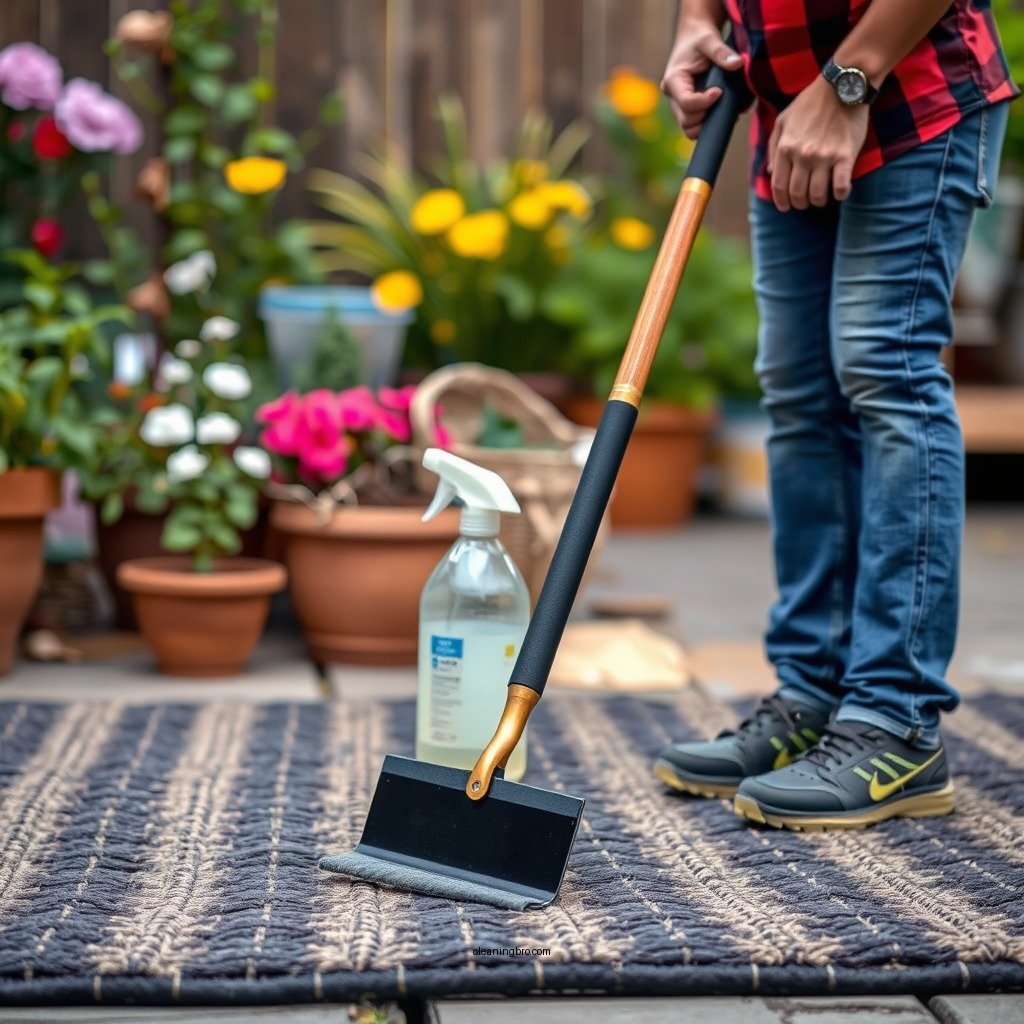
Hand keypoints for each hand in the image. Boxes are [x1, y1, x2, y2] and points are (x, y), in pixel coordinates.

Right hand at [661, 20, 742, 138]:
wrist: (695, 37)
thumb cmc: (700, 37)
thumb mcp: (709, 40)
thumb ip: (721, 52)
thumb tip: (738, 64)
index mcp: (674, 81)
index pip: (687, 103)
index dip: (704, 102)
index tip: (720, 92)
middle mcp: (673, 97)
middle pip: (687, 121)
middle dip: (706, 116)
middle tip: (723, 102)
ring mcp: (680, 105)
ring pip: (690, 128)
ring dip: (707, 124)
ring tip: (725, 111)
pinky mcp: (689, 109)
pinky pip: (696, 125)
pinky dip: (709, 124)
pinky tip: (723, 112)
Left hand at [766, 76, 868, 210]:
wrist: (843, 84)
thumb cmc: (811, 102)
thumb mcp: (783, 119)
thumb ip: (774, 146)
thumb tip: (770, 172)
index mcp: (785, 147)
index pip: (779, 185)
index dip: (781, 201)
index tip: (785, 207)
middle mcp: (802, 155)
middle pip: (797, 193)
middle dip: (799, 203)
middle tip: (805, 203)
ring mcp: (824, 156)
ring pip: (817, 194)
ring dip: (818, 201)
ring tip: (821, 198)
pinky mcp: (845, 154)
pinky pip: (841, 185)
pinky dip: (840, 194)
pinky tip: (840, 193)